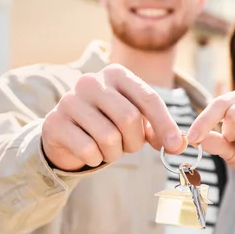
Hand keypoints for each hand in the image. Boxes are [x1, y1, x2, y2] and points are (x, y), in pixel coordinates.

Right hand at [41, 64, 185, 170]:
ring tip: (108, 150)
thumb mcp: (134, 122)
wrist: (65, 134)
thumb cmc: (106, 125)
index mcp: (115, 73)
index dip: (165, 125)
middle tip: (128, 148)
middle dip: (134, 142)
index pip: (148, 98)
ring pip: (108, 137)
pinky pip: (88, 150)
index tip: (175, 147)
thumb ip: (158, 130)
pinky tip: (90, 153)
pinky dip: (95, 159)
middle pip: (129, 118)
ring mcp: (69, 101)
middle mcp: (90, 81)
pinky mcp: (55, 123)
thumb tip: (179, 145)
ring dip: (114, 154)